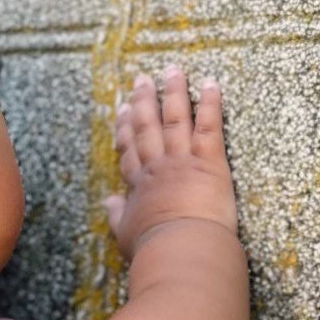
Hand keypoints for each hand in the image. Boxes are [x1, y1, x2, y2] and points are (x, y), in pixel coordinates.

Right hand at [104, 67, 239, 264]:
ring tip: (173, 71)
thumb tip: (108, 202)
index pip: (130, 151)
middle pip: (148, 128)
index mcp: (140, 186)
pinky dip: (211, 103)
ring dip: (174, 93)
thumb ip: (118, 216)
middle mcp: (158, 167)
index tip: (121, 111)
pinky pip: (209, 126)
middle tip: (141, 80)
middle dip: (144, 102)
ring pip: (175, 119)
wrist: (178, 249)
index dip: (125, 129)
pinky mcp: (209, 162)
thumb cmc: (153, 249)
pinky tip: (210, 83)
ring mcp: (182, 161)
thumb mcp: (126, 234)